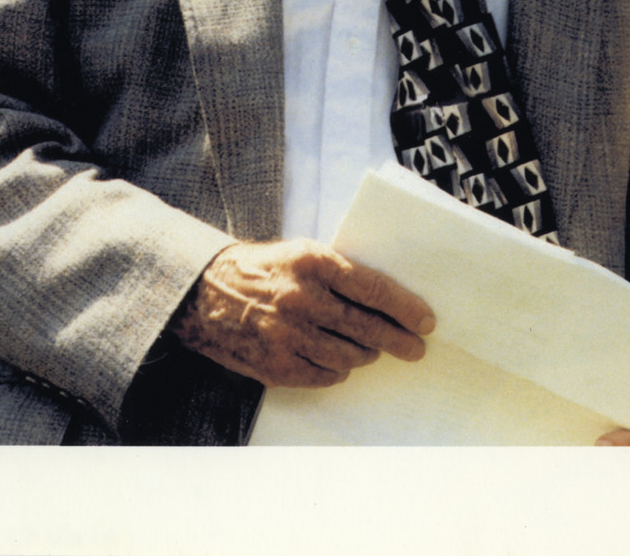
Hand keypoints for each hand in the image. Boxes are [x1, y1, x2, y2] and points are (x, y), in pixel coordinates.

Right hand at [168, 238, 435, 388]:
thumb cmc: (261, 269)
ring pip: (350, 355)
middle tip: (416, 347)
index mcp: (312, 262)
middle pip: (366, 326)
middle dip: (399, 339)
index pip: (372, 287)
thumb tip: (386, 299)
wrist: (204, 294)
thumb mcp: (300, 254)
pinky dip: (338, 369)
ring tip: (372, 349)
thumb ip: (338, 272)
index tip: (425, 320)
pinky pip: (325, 375)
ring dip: (367, 354)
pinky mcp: (277, 365)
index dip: (404, 306)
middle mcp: (302, 298)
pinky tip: (338, 360)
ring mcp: (288, 335)